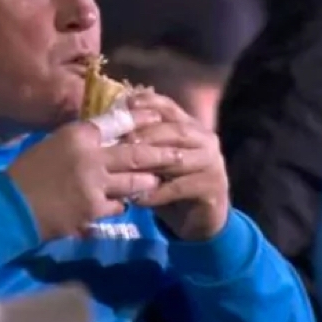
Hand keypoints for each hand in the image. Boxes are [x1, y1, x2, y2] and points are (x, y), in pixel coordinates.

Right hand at [7, 110, 164, 240]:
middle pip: (135, 152)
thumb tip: (103, 138)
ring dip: (146, 181)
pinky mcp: (94, 209)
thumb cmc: (26, 173)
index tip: (157, 116)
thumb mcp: (50, 145)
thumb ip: (79, 141)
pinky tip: (123, 203)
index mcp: (77, 135)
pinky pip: (119, 206)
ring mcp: (94, 184)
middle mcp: (90, 156)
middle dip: (160, 153)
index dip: (140, 119)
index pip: (116, 122)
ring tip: (157, 179)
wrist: (10, 206)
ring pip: (133, 182)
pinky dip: (122, 204)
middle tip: (178, 153)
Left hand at [126, 91, 228, 240]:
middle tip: (122, 141)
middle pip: (175, 130)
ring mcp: (212, 163)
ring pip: (178, 158)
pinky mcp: (212, 187)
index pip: (170, 108)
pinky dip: (157, 192)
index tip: (127, 103)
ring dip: (151, 163)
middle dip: (147, 134)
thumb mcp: (154, 158)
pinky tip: (137, 198)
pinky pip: (180, 187)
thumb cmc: (170, 183)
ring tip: (126, 169)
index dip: (149, 103)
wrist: (199, 218)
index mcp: (190, 126)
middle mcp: (205, 140)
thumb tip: (109, 127)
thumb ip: (141, 141)